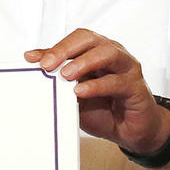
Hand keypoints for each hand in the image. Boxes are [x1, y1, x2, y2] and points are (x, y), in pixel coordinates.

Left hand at [26, 29, 169, 155]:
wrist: (130, 130)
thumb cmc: (104, 108)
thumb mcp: (75, 94)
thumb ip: (60, 80)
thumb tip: (34, 65)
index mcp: (97, 51)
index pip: (76, 39)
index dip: (55, 46)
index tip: (33, 59)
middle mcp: (113, 54)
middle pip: (90, 39)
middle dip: (66, 50)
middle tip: (47, 65)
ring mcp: (127, 68)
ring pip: (107, 53)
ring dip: (83, 62)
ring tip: (66, 75)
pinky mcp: (136, 87)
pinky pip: (117, 81)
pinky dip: (97, 86)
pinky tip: (81, 91)